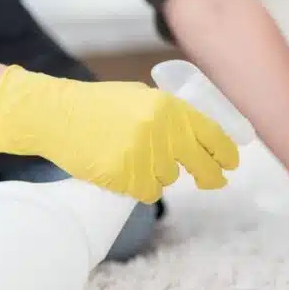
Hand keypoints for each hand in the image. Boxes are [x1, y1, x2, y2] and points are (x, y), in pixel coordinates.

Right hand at [0, 66, 237, 202]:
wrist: (56, 115)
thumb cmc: (98, 106)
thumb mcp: (141, 98)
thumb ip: (171, 115)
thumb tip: (204, 137)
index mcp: (169, 107)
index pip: (212, 134)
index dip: (226, 153)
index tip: (232, 164)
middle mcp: (161, 130)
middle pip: (200, 164)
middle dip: (210, 175)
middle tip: (213, 181)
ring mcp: (143, 154)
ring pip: (169, 178)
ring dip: (158, 173)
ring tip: (132, 155)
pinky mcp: (125, 176)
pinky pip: (148, 191)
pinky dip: (139, 186)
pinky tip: (123, 170)